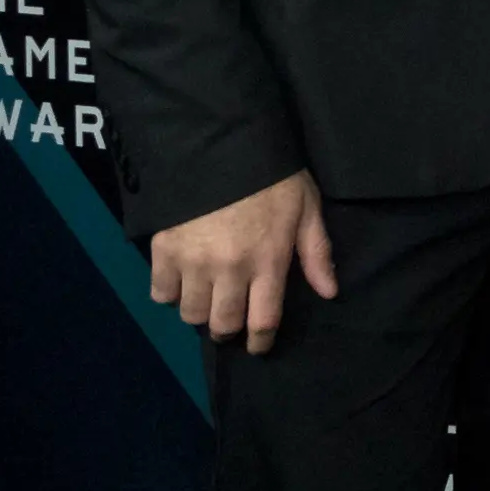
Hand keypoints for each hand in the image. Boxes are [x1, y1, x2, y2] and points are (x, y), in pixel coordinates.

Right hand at [149, 167, 334, 352]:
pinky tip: (181, 280)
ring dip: (200, 311)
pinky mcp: (163, 250)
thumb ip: (316, 252)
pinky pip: (160, 292)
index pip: (263, 321)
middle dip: (228, 328)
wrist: (220, 145)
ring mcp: (193, 262)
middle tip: (231, 319)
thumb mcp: (306, 207)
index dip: (260, 341)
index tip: (258, 346)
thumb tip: (329, 292)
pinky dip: (170, 293)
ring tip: (207, 297)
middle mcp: (229, 269)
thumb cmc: (272, 176)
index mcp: (268, 261)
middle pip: (223, 324)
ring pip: (190, 314)